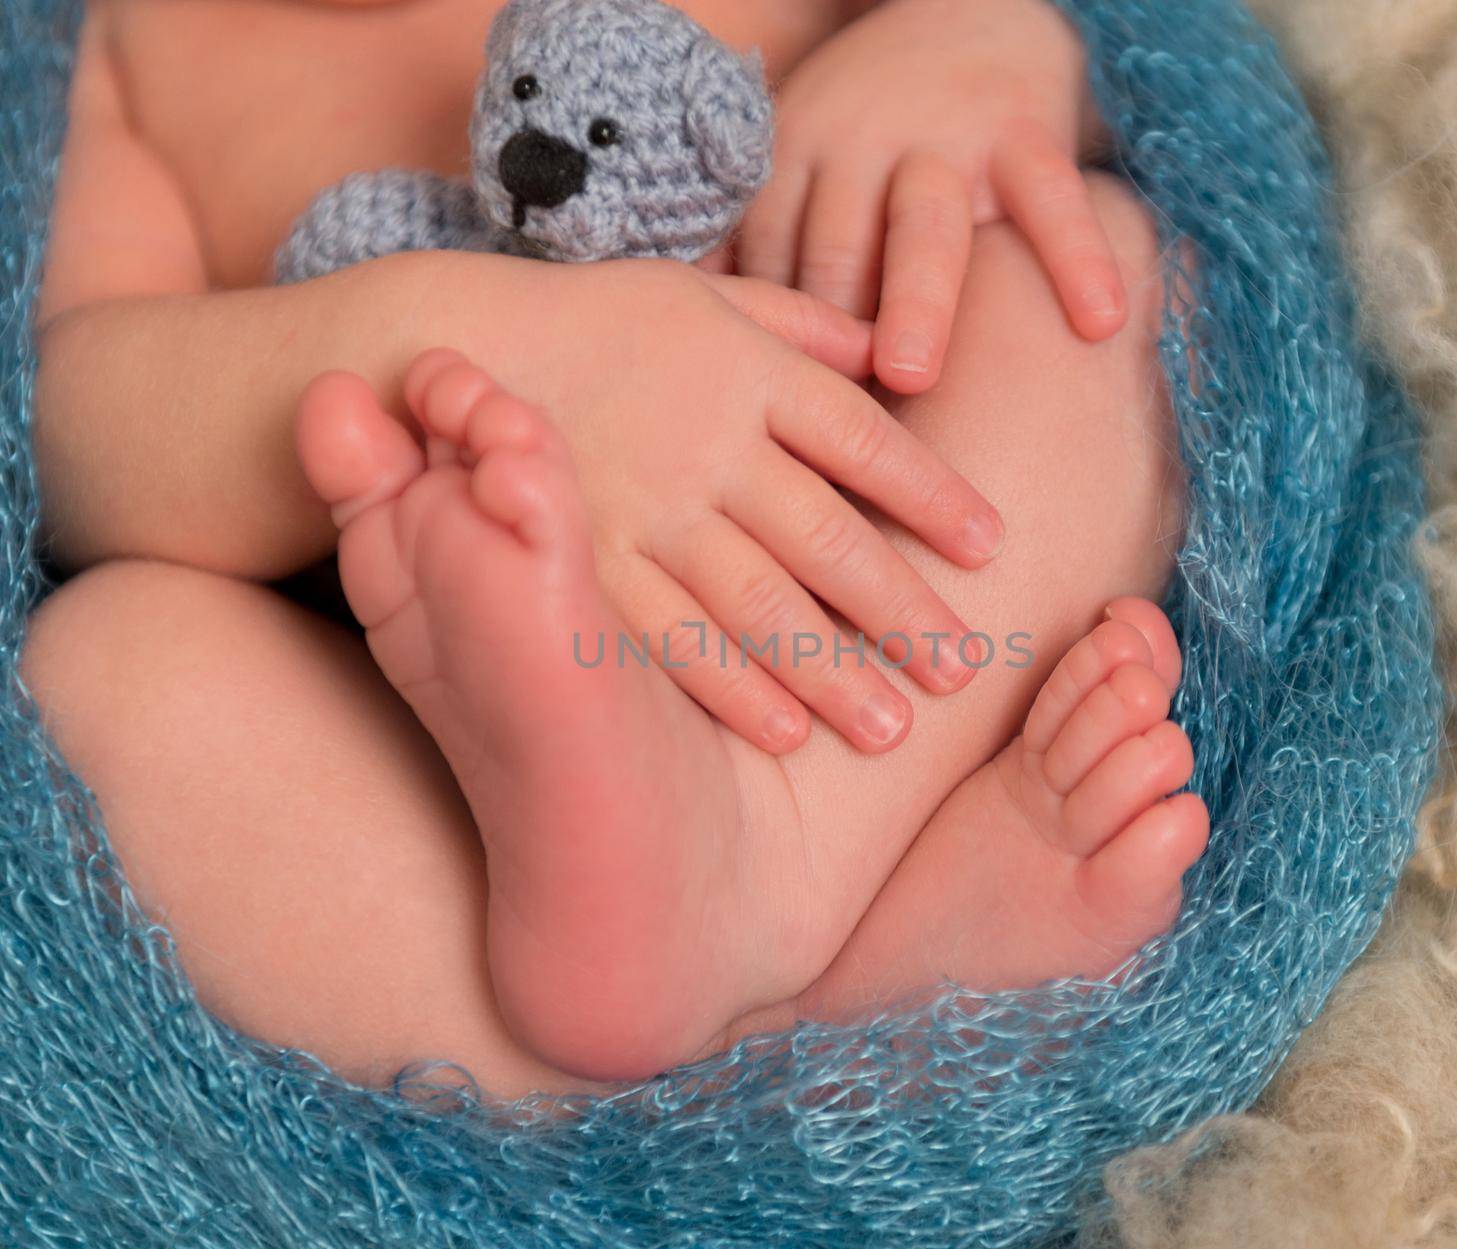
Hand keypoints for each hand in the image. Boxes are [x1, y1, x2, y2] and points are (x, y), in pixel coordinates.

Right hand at [426, 253, 1004, 754]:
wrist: (453, 344)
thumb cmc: (596, 323)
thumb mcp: (702, 294)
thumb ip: (798, 323)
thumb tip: (887, 345)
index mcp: (747, 374)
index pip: (866, 440)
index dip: (934, 496)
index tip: (990, 548)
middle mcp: (707, 446)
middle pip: (828, 537)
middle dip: (900, 610)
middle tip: (961, 673)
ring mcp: (644, 511)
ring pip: (759, 603)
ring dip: (832, 671)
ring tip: (892, 729)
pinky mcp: (586, 565)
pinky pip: (667, 637)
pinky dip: (729, 688)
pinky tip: (785, 733)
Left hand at [738, 0, 1126, 393]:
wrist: (972, 11)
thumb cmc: (870, 124)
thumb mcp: (800, 160)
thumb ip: (756, 239)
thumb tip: (705, 346)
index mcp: (795, 157)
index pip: (771, 257)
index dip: (770, 337)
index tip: (762, 418)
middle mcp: (862, 145)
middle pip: (837, 249)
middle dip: (825, 325)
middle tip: (815, 412)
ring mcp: (946, 141)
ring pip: (926, 229)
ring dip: (918, 302)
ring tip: (913, 374)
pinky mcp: (1025, 136)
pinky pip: (1055, 202)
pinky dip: (1079, 259)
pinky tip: (1099, 324)